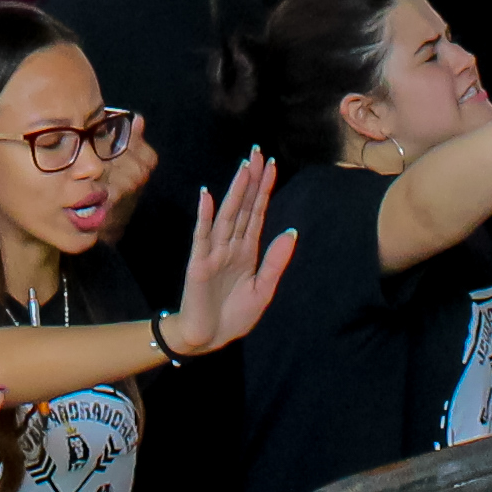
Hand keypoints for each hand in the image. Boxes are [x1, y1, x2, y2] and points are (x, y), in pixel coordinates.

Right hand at [168, 150, 300, 354]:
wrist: (208, 339)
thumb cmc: (233, 315)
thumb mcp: (263, 290)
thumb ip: (275, 262)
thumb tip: (292, 232)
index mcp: (247, 251)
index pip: (257, 213)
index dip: (264, 190)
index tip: (272, 165)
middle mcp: (231, 245)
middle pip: (243, 207)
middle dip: (251, 181)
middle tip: (257, 152)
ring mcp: (214, 252)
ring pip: (227, 216)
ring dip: (235, 192)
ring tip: (243, 168)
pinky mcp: (199, 263)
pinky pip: (202, 236)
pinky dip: (204, 216)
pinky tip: (207, 196)